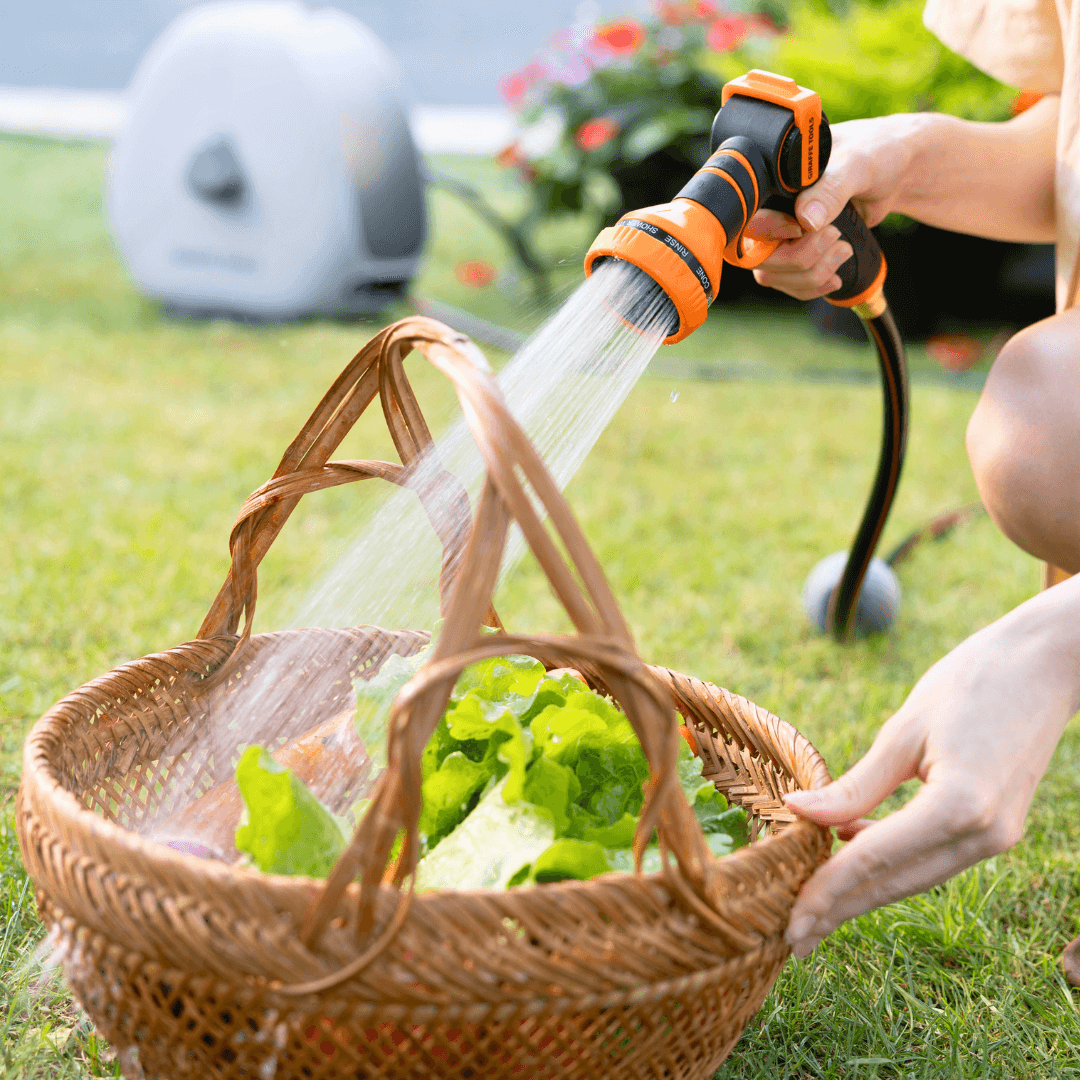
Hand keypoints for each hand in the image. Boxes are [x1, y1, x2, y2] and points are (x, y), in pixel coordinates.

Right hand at [747, 115, 916, 300]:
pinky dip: (812, 287)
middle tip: (835, 237)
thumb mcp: (856, 164)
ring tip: (843, 251)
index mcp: (771, 180)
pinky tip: (835, 276)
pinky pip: (789, 284)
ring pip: (772, 275)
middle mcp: (768, 209)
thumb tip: (805, 220)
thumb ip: (831, 188)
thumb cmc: (875, 152)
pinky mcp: (797, 252)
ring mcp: (781, 234)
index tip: (803, 228)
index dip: (770, 233)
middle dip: (800, 258)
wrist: (897, 170)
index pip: (746, 221)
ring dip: (810, 275)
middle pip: (758, 256)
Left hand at [783, 579, 1079, 956]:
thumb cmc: (970, 684)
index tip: (790, 922)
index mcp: (959, 806)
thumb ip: (854, 784)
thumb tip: (798, 813)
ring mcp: (997, 836)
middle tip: (793, 938)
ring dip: (864, 890)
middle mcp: (985, 834)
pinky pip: (931, 855)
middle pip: (896, 883)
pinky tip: (849, 846)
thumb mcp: (902, 730)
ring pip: (914, 876)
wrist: (1044, 667)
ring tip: (813, 904)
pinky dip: (891, 859)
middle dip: (842, 909)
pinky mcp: (997, 827)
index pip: (876, 861)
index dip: (828, 893)